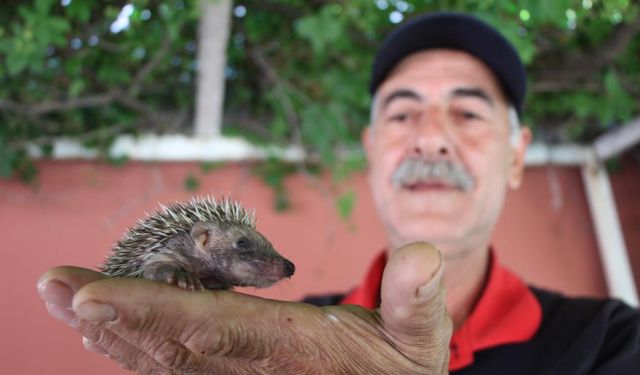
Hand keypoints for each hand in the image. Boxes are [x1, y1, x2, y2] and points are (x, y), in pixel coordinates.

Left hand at [37, 242, 451, 373]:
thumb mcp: (419, 340)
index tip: (94, 297)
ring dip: (112, 328)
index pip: (215, 330)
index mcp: (292, 352)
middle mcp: (252, 368)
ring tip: (64, 297)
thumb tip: (419, 255)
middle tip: (53, 287)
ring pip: (163, 357)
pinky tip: (104, 324)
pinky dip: (135, 342)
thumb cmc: (395, 370)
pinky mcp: (232, 373)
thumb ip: (416, 302)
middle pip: (171, 345)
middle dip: (111, 317)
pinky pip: (174, 362)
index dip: (154, 315)